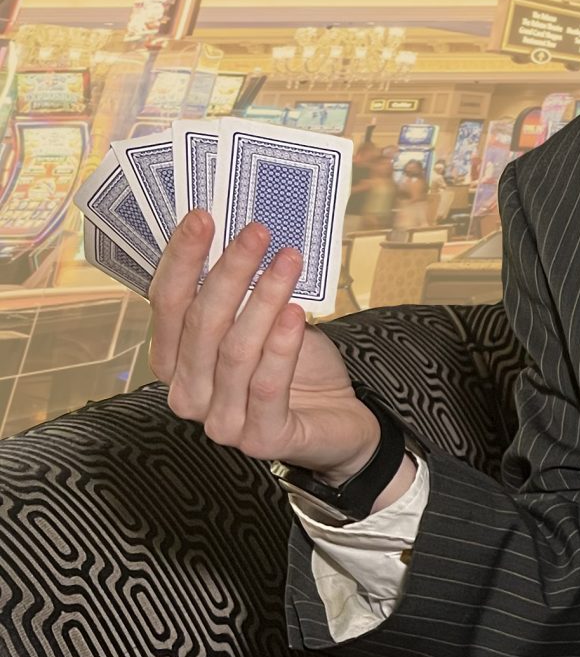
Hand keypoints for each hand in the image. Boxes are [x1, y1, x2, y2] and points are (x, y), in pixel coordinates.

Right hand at [150, 209, 381, 484]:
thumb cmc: (292, 366)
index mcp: (174, 362)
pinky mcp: (260, 439)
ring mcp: (220, 422)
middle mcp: (187, 394)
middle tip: (257, 231)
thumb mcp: (260, 322)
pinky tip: (297, 314)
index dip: (183, 259)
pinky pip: (267, 386)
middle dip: (230, 271)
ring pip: (235, 350)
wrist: (336, 421)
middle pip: (202, 322)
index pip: (167, 304)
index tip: (202, 216)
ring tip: (289, 261)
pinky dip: (281, 346)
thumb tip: (238, 232)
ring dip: (265, 298)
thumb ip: (238, 293)